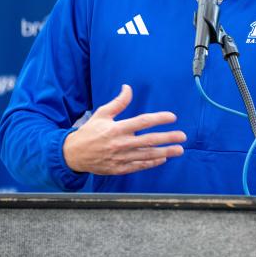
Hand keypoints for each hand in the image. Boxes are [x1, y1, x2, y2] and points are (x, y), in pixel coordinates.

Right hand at [62, 84, 185, 174]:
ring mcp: (120, 158)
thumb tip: (128, 88)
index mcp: (117, 128)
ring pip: (147, 155)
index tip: (172, 117)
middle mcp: (120, 143)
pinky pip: (139, 166)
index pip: (142, 122)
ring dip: (165, 152)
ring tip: (179, 150)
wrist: (73, 154)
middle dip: (168, 138)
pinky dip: (151, 163)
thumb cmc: (89, 132)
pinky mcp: (119, 168)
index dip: (159, 118)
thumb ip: (118, 103)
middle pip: (149, 140)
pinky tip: (163, 159)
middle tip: (182, 136)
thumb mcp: (102, 114)